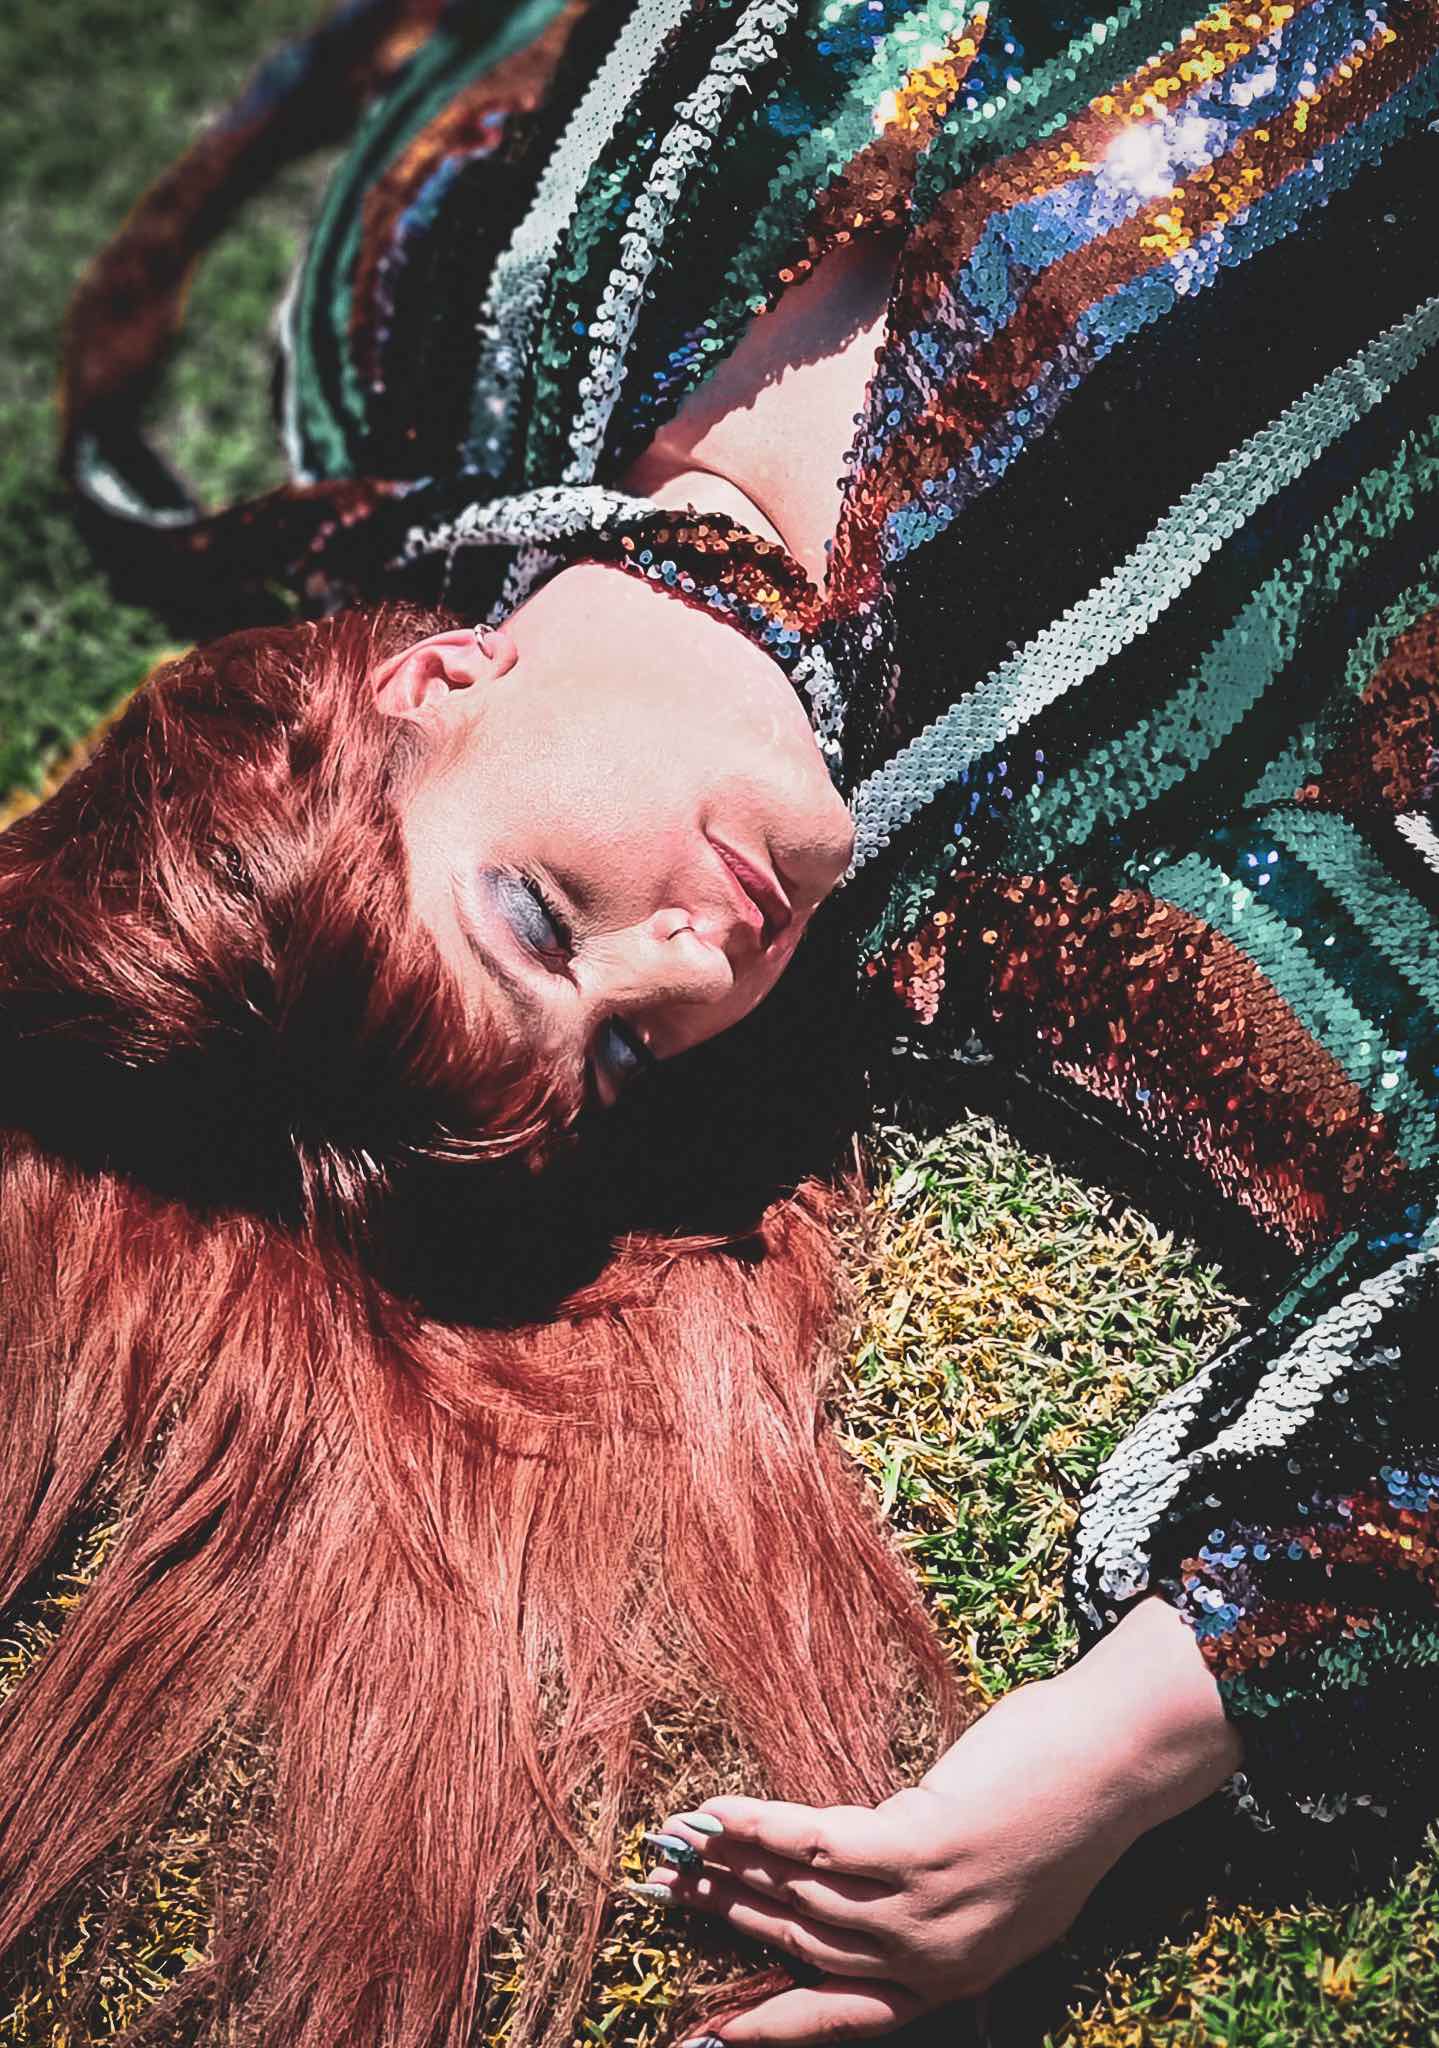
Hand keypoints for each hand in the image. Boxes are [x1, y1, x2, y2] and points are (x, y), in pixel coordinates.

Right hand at [632, 1597, 1241, 2043]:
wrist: (1121, 1762)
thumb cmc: (1065, 1808)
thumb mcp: (1009, 1891)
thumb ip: (946, 1914)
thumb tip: (874, 1899)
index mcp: (956, 1974)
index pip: (843, 2014)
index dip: (772, 2025)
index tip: (711, 2037)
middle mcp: (937, 1956)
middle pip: (806, 1941)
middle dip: (728, 1919)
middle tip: (665, 1895)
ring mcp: (929, 1906)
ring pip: (805, 1894)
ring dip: (729, 1870)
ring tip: (674, 1849)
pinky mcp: (923, 1847)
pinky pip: (820, 1843)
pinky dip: (760, 1828)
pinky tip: (715, 1813)